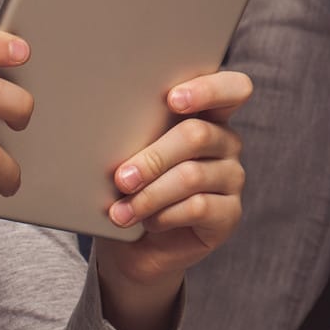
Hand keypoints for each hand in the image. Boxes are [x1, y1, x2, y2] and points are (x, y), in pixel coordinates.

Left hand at [94, 69, 253, 329]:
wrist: (124, 244)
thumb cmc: (119, 184)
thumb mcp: (122, 148)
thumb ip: (130, 124)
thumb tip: (98, 95)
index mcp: (204, 115)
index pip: (230, 88)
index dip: (208, 86)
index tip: (173, 96)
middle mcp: (225, 143)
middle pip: (200, 135)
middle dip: (156, 153)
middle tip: (121, 173)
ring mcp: (230, 180)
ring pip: (196, 174)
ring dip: (153, 189)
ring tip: (121, 203)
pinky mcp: (226, 216)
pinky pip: (201, 208)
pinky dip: (164, 213)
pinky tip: (136, 220)